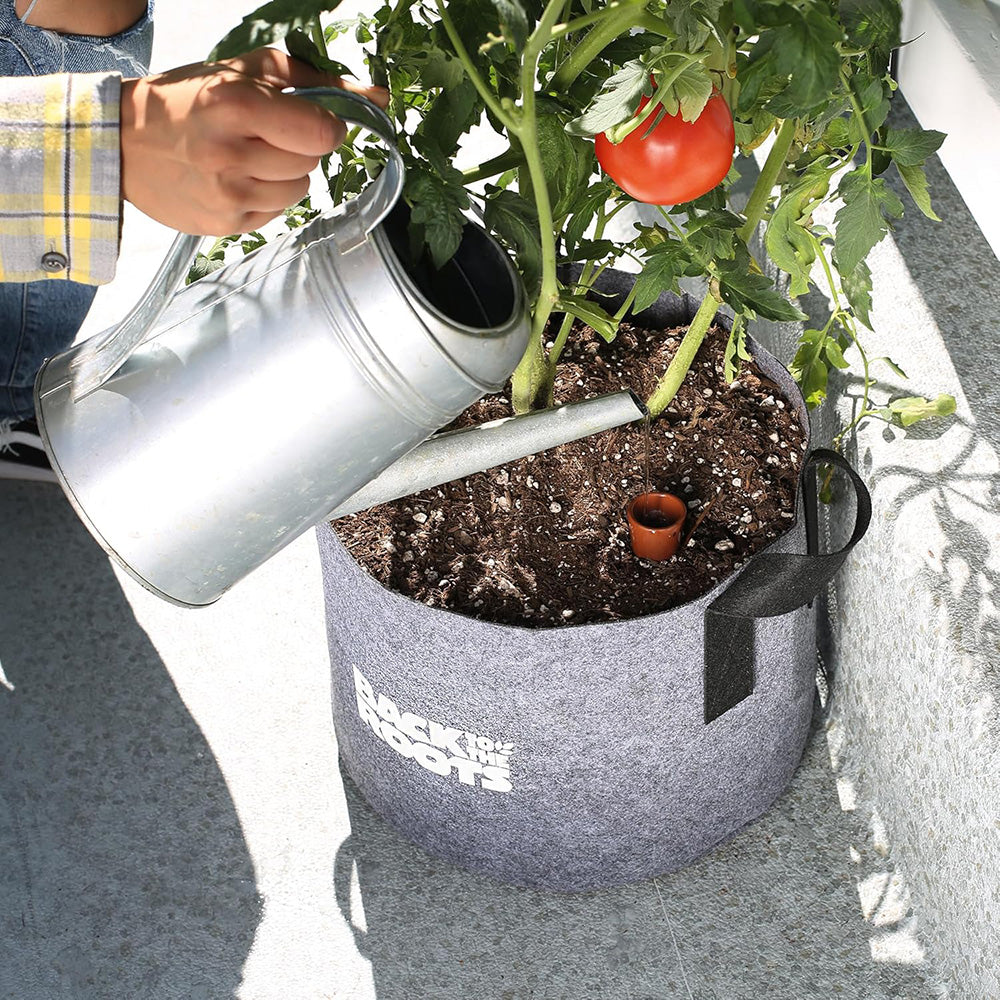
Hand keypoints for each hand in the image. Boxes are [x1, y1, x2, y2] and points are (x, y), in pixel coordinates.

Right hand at [119, 47, 388, 235]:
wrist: (123, 143)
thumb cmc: (188, 100)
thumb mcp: (245, 72)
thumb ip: (316, 80)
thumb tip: (377, 95)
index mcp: (237, 106)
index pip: (322, 132)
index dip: (325, 126)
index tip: (310, 120)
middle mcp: (232, 154)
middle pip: (311, 162)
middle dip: (298, 146)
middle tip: (264, 134)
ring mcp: (228, 195)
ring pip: (299, 190)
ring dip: (284, 173)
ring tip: (248, 156)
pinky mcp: (226, 225)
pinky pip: (277, 211)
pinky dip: (266, 195)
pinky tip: (236, 179)